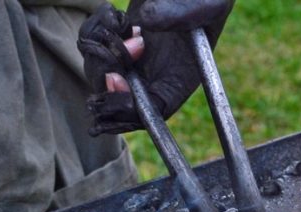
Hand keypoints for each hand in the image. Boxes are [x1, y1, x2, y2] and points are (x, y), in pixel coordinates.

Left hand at [77, 0, 234, 135]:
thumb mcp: (208, 5)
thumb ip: (182, 15)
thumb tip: (146, 21)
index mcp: (180, 79)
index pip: (151, 111)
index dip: (128, 109)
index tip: (116, 80)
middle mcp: (155, 75)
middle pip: (117, 97)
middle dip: (106, 74)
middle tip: (119, 43)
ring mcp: (135, 59)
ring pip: (99, 71)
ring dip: (101, 49)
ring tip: (122, 22)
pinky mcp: (119, 39)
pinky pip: (92, 46)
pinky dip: (95, 31)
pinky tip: (115, 14)